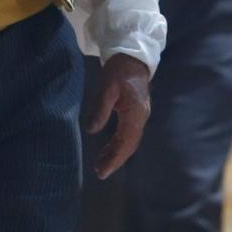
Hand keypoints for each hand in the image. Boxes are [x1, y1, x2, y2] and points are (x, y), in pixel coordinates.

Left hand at [84, 53, 151, 177]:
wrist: (133, 58)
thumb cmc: (119, 71)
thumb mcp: (107, 87)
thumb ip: (100, 108)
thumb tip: (91, 130)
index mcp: (135, 113)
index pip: (125, 142)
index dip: (114, 158)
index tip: (102, 171)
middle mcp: (140, 118)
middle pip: (129, 145)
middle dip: (115, 160)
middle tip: (100, 172)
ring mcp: (140, 116)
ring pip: (129, 141)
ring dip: (116, 154)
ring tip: (101, 165)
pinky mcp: (135, 113)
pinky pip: (128, 135)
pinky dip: (118, 145)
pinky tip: (109, 149)